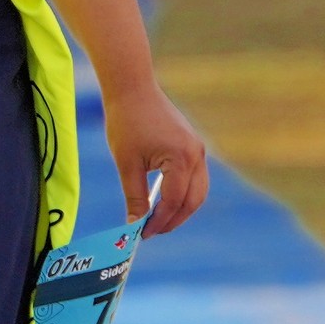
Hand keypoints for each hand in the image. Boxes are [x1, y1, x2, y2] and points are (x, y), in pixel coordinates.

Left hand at [102, 78, 210, 236]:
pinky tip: (164, 201)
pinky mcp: (193, 145)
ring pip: (198, 191)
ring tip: (158, 220)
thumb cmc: (126, 122)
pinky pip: (195, 178)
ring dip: (181, 208)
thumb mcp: (127, 164)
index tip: (143, 235)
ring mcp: (198, 149)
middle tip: (152, 232)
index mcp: (181, 159)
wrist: (133, 88)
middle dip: (174, 220)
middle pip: (193, 200)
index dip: (159, 221)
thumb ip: (135, 197)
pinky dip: (184, 193)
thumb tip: (135, 225)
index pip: (174, 202)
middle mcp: (196, 155)